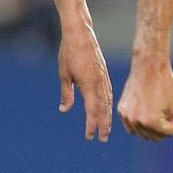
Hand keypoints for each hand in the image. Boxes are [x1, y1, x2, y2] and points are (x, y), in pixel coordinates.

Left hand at [58, 26, 113, 140]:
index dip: (91, 125)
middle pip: (103, 109)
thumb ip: (66, 94)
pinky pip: (108, 93)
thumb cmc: (69, 52)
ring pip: (108, 102)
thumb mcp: (64, 74)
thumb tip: (64, 110)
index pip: (92, 110)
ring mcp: (104, 78)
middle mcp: (99, 83)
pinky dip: (108, 104)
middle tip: (102, 139)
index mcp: (89, 84)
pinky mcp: (104, 74)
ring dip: (107, 116)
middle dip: (103, 125)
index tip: (90, 136)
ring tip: (106, 128)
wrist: (81, 33)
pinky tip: (107, 110)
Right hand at [118, 61, 172, 140]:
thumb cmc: (164, 84)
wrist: (148, 66)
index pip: (169, 132)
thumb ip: (170, 123)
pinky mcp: (122, 110)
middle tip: (169, 112)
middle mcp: (136, 122)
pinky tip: (147, 112)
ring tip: (159, 113)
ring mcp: (127, 117)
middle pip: (155, 137)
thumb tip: (161, 133)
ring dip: (152, 128)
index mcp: (151, 122)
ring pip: (142, 134)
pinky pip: (132, 126)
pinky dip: (140, 123)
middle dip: (164, 126)